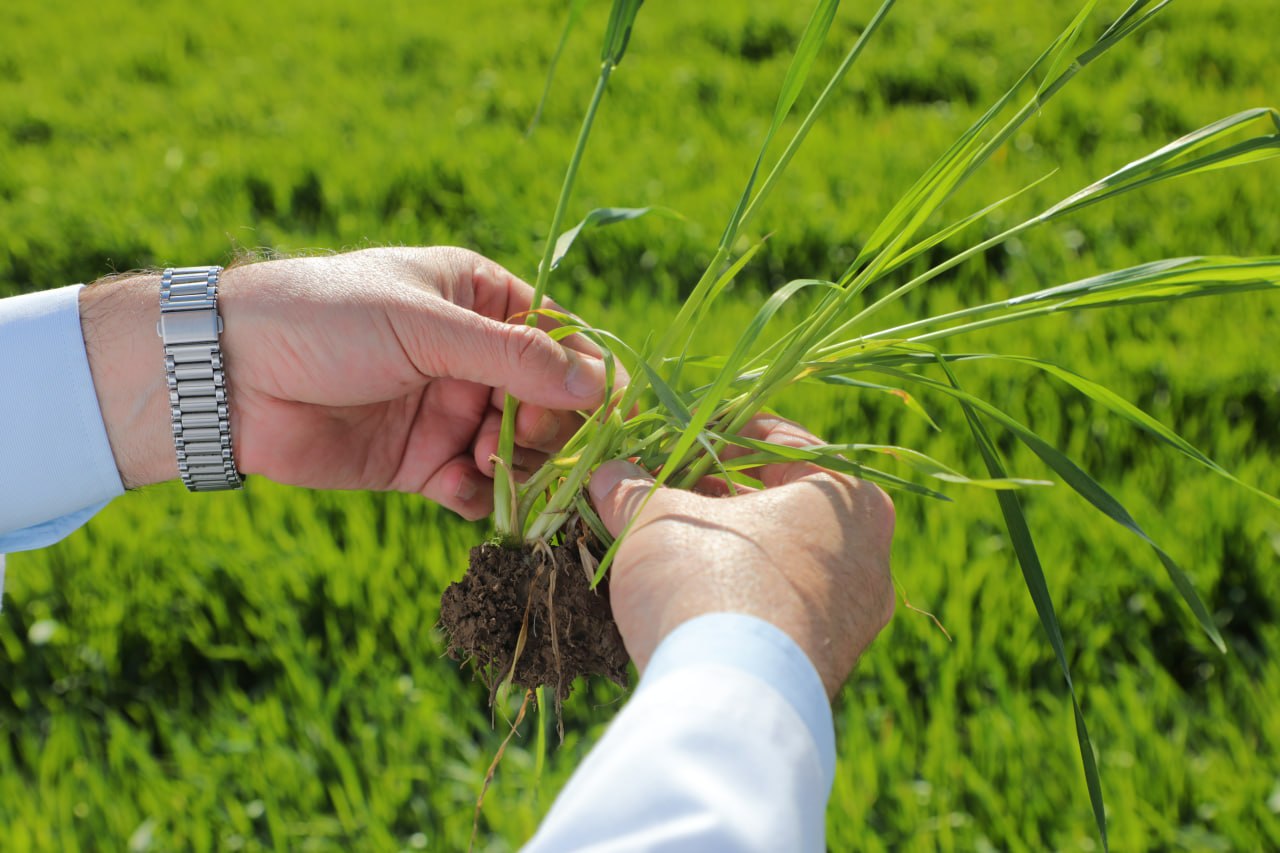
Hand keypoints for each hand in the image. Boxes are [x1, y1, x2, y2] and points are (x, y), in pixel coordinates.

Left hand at [80, 247, 607, 517]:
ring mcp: (448, 411)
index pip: (562, 338)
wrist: (228, 378)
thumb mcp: (425, 326)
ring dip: (519, 466)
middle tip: (516, 435)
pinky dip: (482, 499)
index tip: (607, 412)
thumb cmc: (325, 320)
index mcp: (480, 300)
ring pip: (520, 450)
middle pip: (550, 401)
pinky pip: (476, 489)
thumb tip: (600, 386)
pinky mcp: (420, 463)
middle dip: (549, 426)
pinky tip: (460, 492)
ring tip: (485, 462)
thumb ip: (514, 357)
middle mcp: (473, 357)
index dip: (589, 375)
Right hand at [587, 416, 895, 696]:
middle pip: (784, 505)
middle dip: (722, 498)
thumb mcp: (657, 520)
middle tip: (667, 495)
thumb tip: (606, 475)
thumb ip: (634, 490)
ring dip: (731, 551)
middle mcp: (869, 555)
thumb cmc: (709, 582)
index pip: (780, 442)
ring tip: (670, 550)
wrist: (731, 701)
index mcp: (847, 497)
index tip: (677, 438)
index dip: (718, 434)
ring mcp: (855, 618)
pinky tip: (693, 605)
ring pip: (784, 562)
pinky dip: (743, 600)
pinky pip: (782, 613)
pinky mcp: (829, 667)